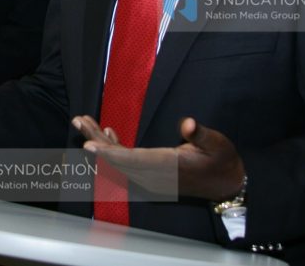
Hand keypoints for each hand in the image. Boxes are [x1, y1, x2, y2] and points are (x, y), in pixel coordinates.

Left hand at [73, 115, 245, 201]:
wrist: (226, 184)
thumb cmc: (222, 161)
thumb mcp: (217, 144)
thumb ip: (200, 135)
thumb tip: (188, 124)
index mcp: (168, 166)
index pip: (132, 160)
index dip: (109, 154)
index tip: (88, 146)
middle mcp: (154, 174)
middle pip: (118, 159)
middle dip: (95, 140)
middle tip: (79, 121)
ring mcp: (150, 176)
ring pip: (118, 160)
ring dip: (100, 142)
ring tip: (84, 122)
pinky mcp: (150, 174)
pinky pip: (126, 162)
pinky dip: (113, 148)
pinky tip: (106, 132)